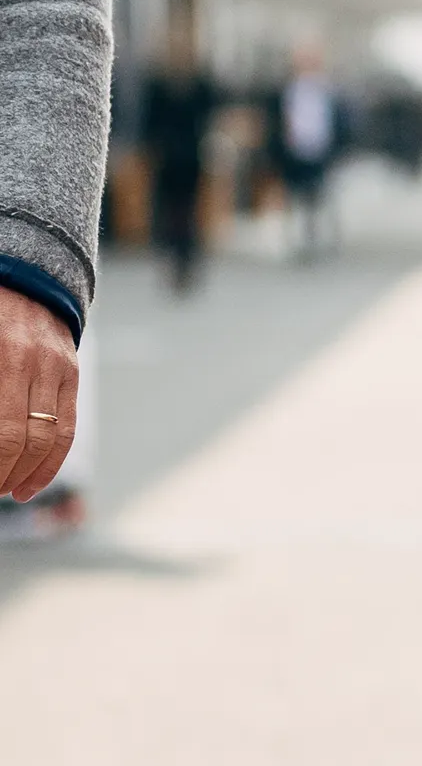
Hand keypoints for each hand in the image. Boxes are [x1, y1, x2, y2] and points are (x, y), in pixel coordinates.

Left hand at [0, 284, 79, 502]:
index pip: (4, 433)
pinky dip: (50, 464)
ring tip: (5, 491)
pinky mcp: (71, 372)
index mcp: (3, 357)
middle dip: (3, 474)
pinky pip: (68, 428)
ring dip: (25, 475)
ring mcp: (57, 368)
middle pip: (24, 440)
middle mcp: (33, 363)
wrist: (22, 275)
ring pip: (49, 439)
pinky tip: (30, 484)